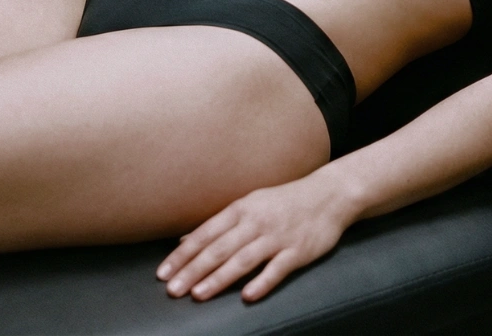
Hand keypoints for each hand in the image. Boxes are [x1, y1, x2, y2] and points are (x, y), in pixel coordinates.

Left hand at [156, 173, 349, 302]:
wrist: (327, 194)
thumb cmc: (283, 202)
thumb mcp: (249, 205)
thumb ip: (219, 224)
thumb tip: (185, 239)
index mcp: (241, 209)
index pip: (205, 234)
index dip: (183, 254)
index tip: (163, 272)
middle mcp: (255, 222)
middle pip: (219, 248)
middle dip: (193, 270)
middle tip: (172, 289)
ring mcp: (277, 237)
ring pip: (243, 259)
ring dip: (219, 278)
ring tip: (198, 294)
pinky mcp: (298, 251)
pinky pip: (277, 269)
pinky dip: (262, 282)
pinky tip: (247, 296)